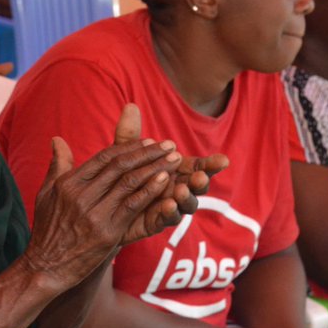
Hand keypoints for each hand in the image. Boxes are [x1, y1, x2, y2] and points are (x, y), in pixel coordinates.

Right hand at [24, 104, 180, 290]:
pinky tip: (166, 181)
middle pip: (120, 166)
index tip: (149, 141)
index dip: (129, 148)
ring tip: (175, 159)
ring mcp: (94, 214)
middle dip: (148, 153)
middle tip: (169, 145)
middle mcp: (81, 195)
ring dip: (156, 168)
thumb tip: (57, 139)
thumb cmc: (47, 231)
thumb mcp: (46, 194)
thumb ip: (57, 166)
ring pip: (130, 182)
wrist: (46, 267)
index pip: (104, 158)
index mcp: (68, 183)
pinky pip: (133, 205)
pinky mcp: (107, 232)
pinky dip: (150, 190)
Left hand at [110, 106, 228, 242]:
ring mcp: (170, 206)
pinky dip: (169, 212)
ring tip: (180, 191)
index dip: (212, 164)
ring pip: (186, 204)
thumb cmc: (121, 175)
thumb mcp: (124, 153)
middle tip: (200, 176)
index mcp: (177, 170)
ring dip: (186, 198)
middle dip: (201, 181)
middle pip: (197, 186)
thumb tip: (129, 106)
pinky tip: (168, 205)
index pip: (200, 165)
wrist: (105, 205)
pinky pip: (167, 219)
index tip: (223, 160)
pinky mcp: (157, 222)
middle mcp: (178, 188)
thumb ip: (130, 134)